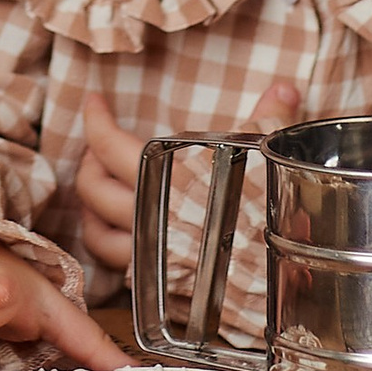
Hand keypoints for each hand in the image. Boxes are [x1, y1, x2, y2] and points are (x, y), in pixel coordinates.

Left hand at [73, 82, 301, 272]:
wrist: (277, 274)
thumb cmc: (268, 208)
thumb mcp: (268, 151)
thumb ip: (269, 115)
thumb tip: (284, 88)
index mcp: (169, 176)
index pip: (110, 145)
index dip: (95, 121)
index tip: (93, 104)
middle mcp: (150, 214)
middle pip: (93, 187)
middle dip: (88, 164)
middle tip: (95, 150)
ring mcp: (150, 251)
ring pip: (96, 231)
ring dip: (89, 209)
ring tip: (97, 192)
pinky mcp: (158, 281)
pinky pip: (117, 264)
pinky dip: (108, 246)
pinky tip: (117, 234)